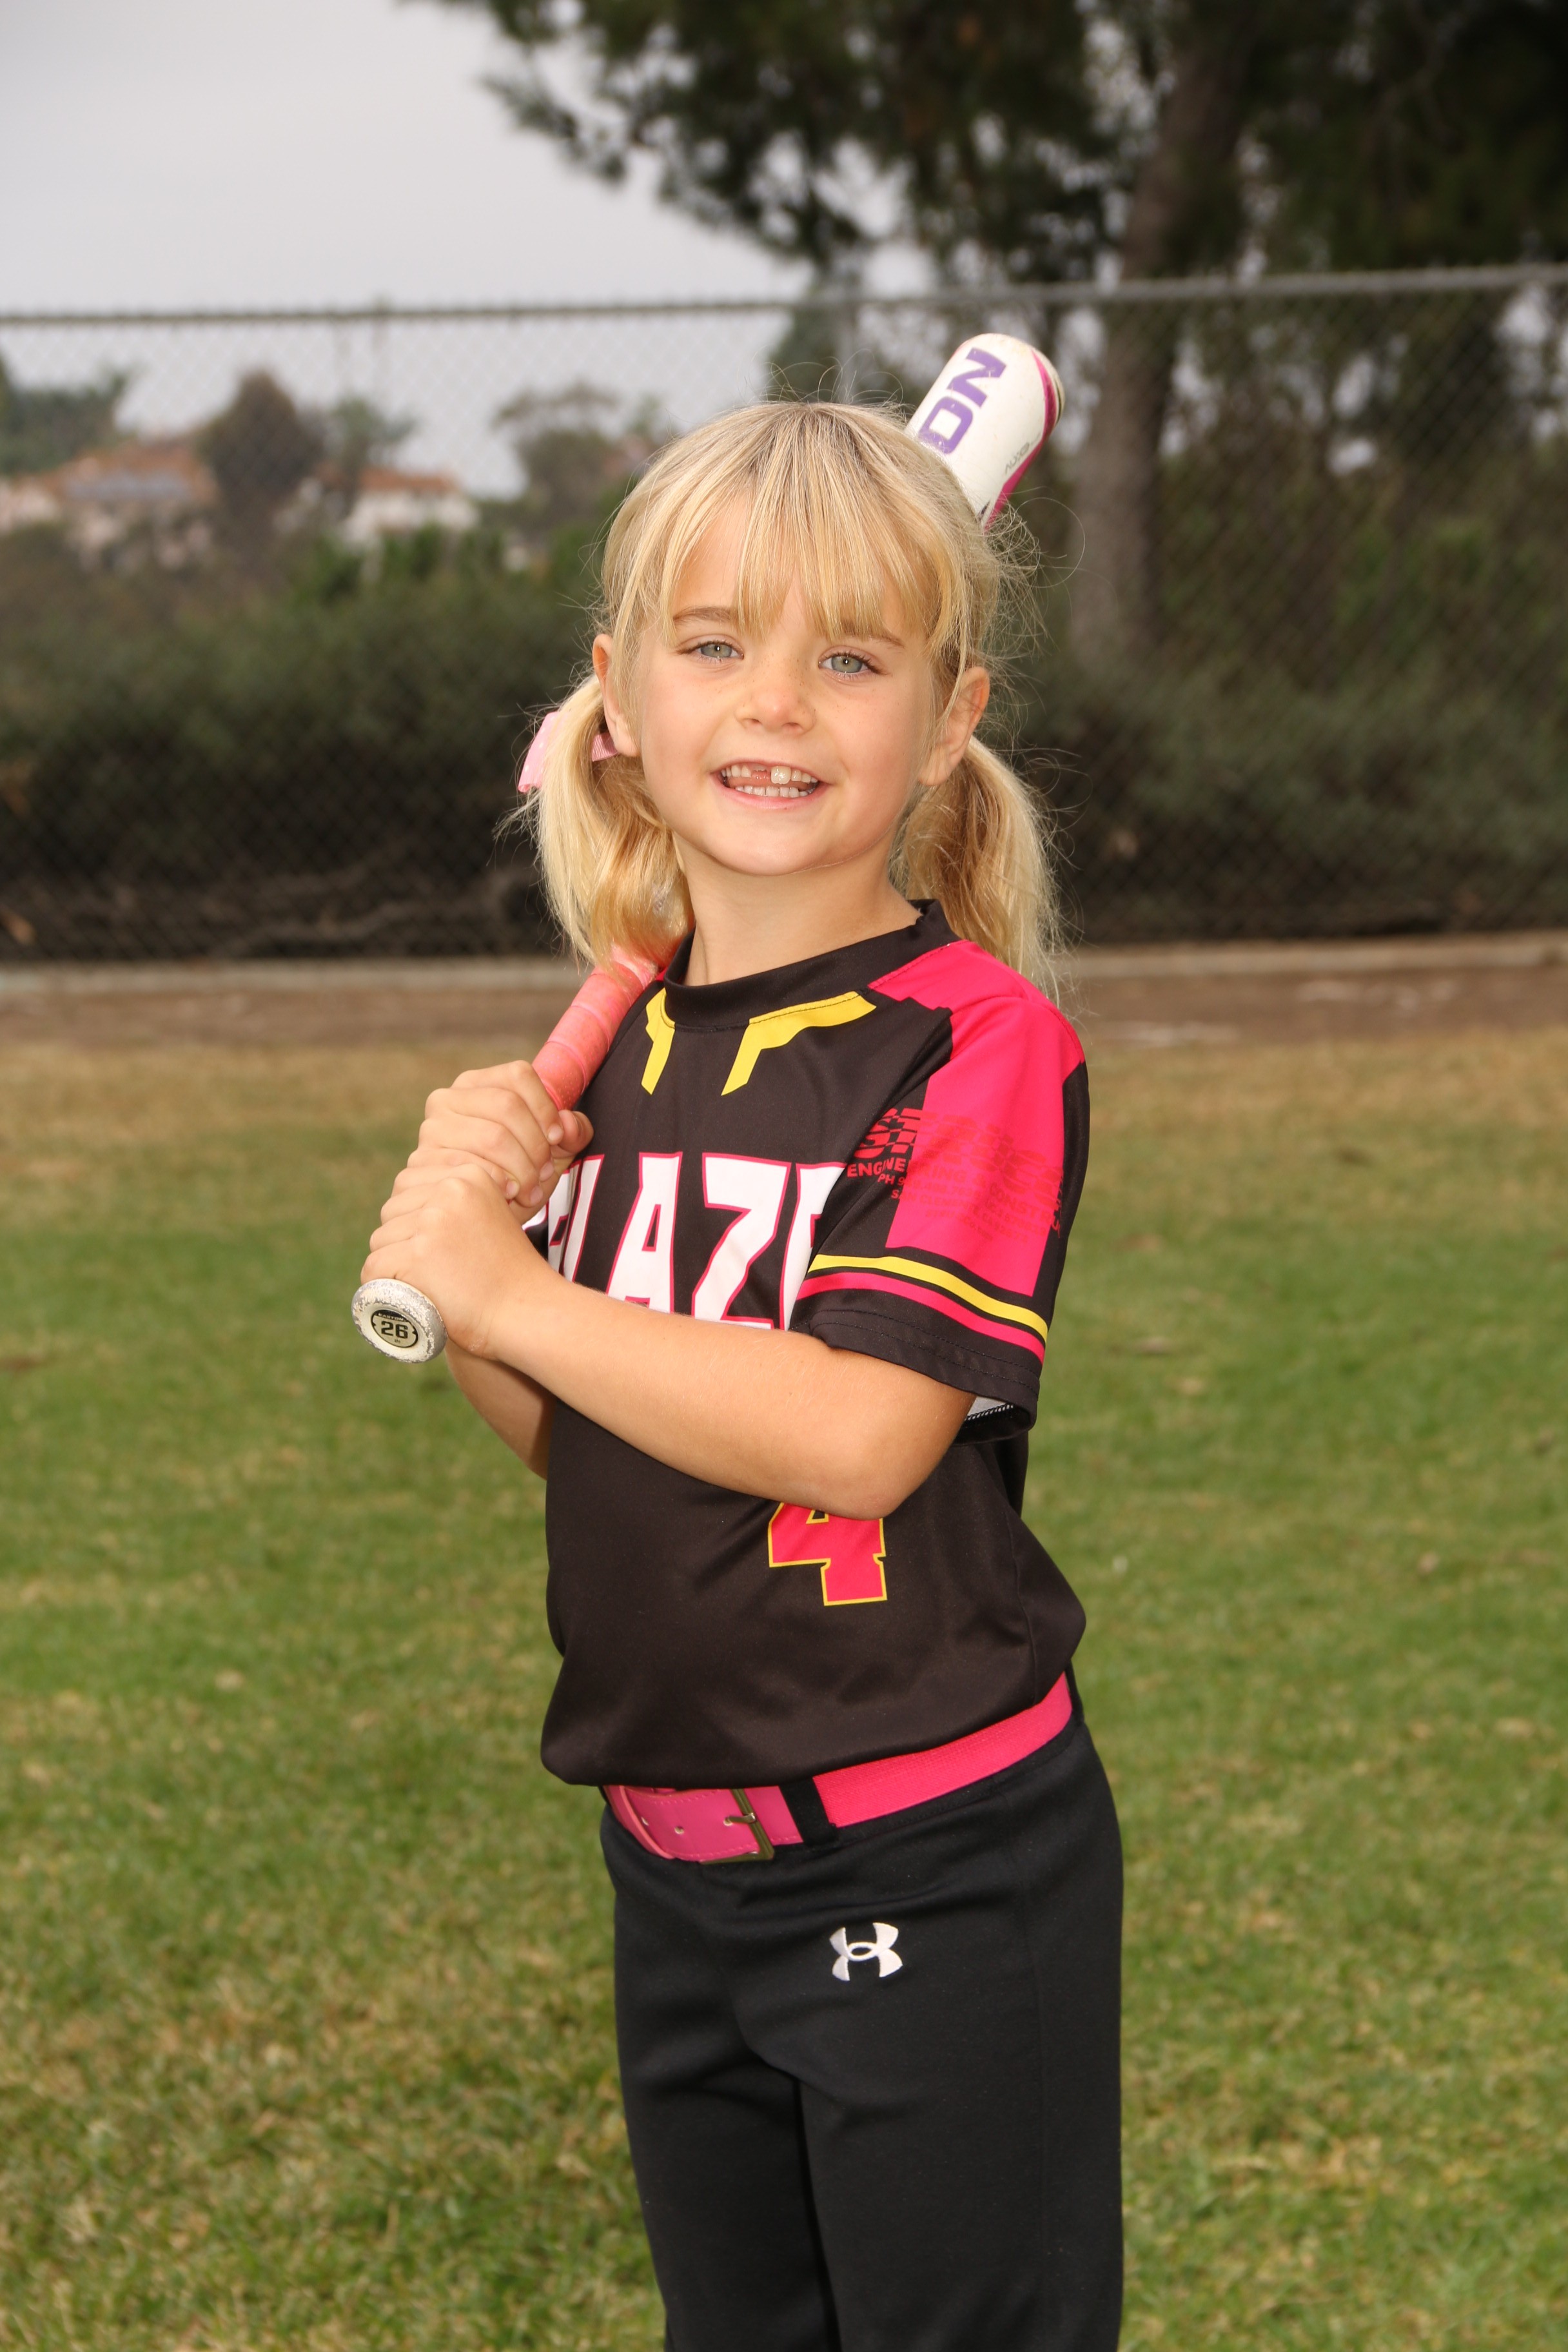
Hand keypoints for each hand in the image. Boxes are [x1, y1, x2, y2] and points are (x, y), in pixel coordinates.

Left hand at [361, 1160, 550, 1358]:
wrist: (527, 1312)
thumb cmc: (508, 1275)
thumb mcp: (489, 1219)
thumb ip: (455, 1205)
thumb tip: (406, 1206)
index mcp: (469, 1175)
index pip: (408, 1186)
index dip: (414, 1220)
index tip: (438, 1247)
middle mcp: (449, 1190)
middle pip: (392, 1212)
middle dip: (402, 1242)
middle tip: (434, 1270)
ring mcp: (432, 1221)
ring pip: (382, 1240)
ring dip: (394, 1265)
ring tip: (429, 1283)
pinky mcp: (417, 1255)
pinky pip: (374, 1267)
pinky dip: (382, 1287)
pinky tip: (409, 1294)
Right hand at [405, 1060, 593, 1215]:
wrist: (478, 1216)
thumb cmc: (518, 1173)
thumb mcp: (553, 1150)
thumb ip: (572, 1132)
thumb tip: (567, 1123)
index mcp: (476, 1084)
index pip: (518, 1076)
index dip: (545, 1107)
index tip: (557, 1138)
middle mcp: (447, 1099)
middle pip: (508, 1105)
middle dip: (535, 1144)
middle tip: (545, 1172)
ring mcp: (431, 1130)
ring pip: (493, 1136)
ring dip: (522, 1168)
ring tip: (531, 1188)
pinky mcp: (423, 1162)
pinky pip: (471, 1166)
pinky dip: (499, 1183)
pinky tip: (508, 1194)